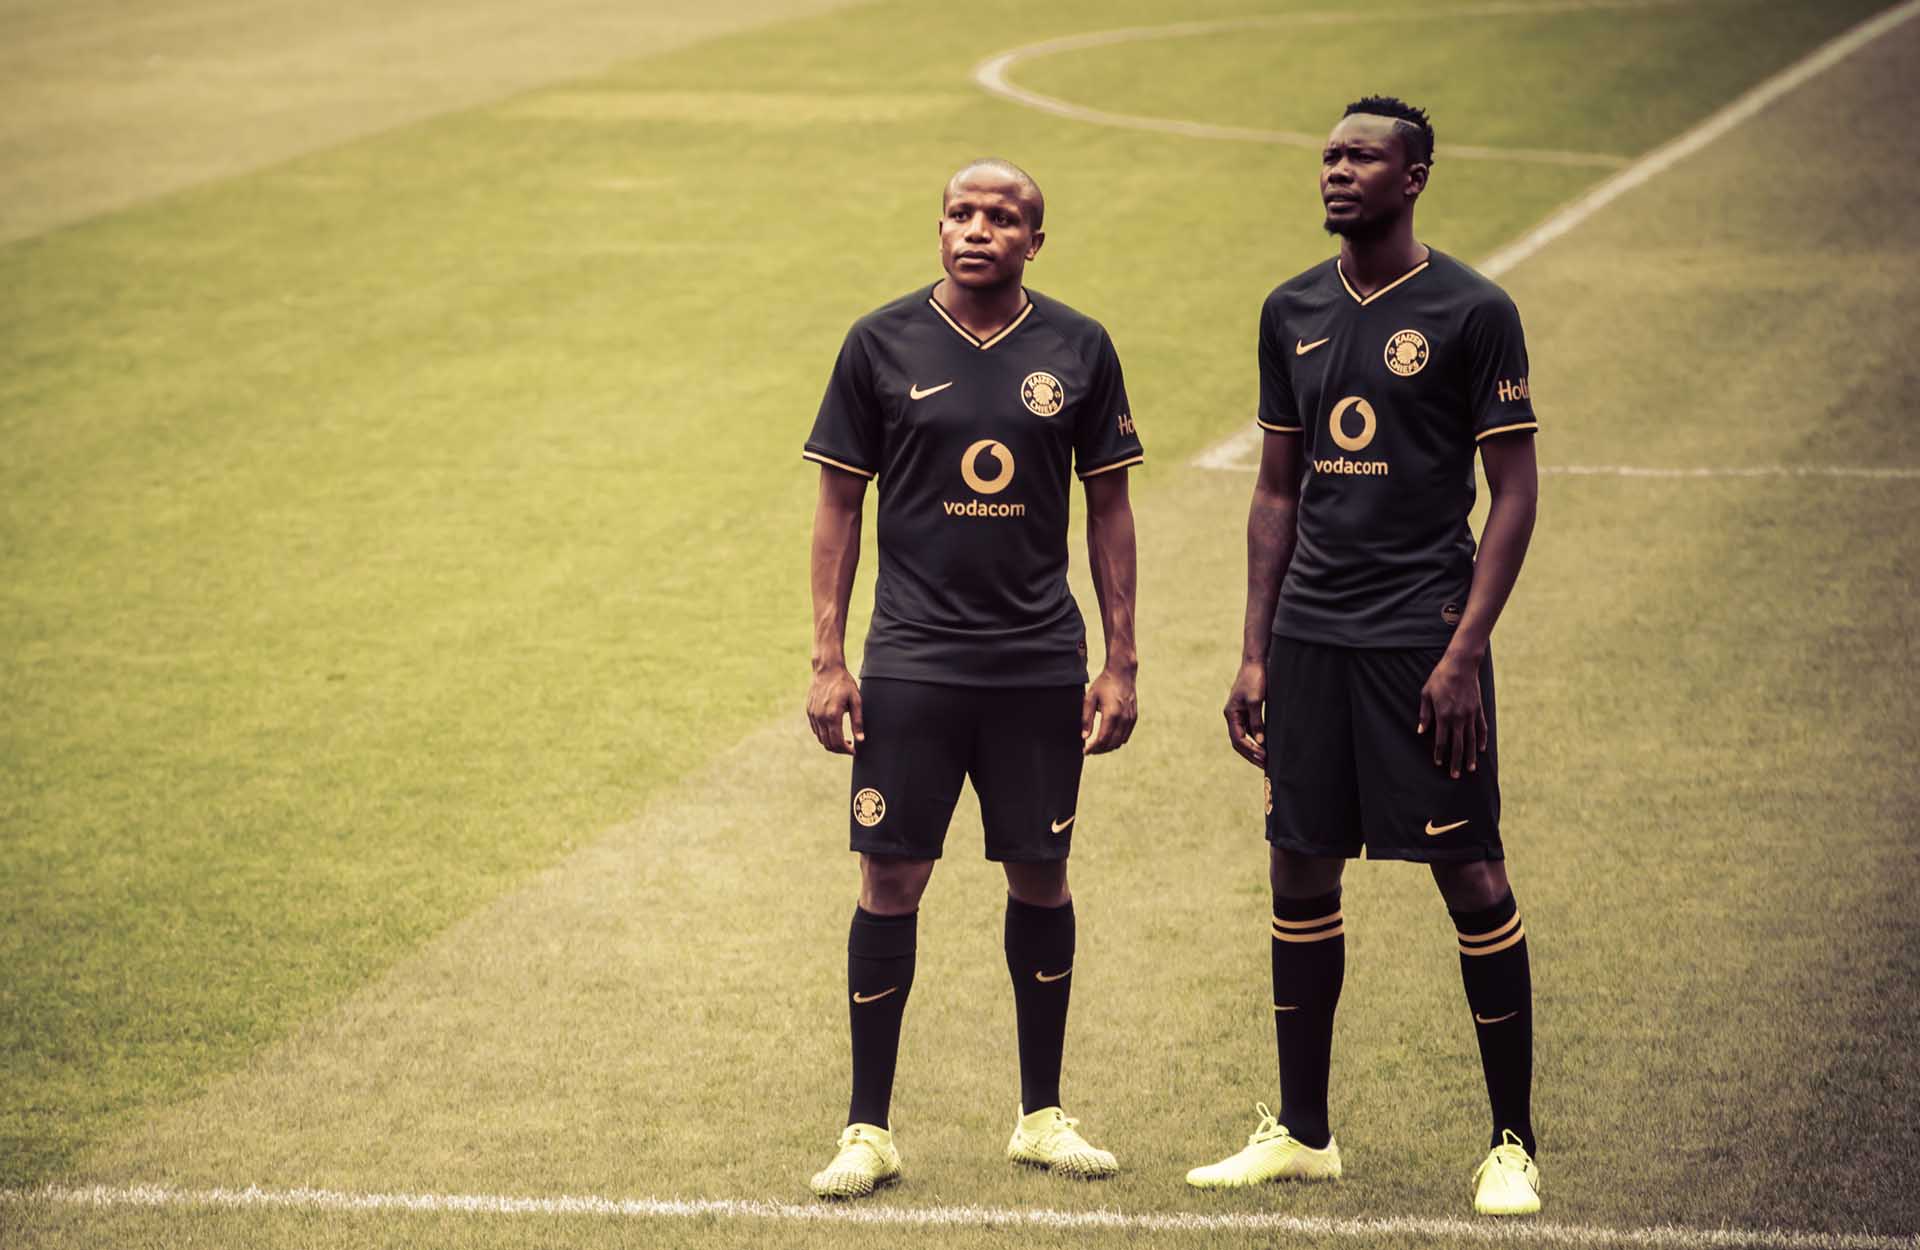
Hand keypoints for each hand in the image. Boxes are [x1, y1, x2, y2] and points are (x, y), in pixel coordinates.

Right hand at [806, 662, 863, 754]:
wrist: (827, 669)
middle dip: (840, 749)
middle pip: (828, 744)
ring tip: (844, 740)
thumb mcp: (855, 701)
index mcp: (833, 715)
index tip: (854, 750)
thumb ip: (857, 721)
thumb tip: (860, 739)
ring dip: (832, 743)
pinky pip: (816, 730)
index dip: (846, 750)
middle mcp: (820, 717)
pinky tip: (834, 730)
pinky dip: (824, 735)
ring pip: (821, 739)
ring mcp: (813, 715)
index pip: (838, 742)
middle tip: (850, 747)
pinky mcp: (809, 712)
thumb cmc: (844, 683)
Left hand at [1081, 666, 1137, 755]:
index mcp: (1111, 714)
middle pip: (1111, 743)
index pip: (1102, 739)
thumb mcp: (1090, 698)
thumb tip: (1084, 737)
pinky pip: (1126, 736)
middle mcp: (1123, 718)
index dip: (1093, 748)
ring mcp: (1130, 718)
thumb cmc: (1103, 684)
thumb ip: (1086, 718)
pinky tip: (1108, 739)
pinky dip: (1117, 741)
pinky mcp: (1134, 717)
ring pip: (1120, 742)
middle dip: (1099, 750)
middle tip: (1089, 750)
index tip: (1085, 751)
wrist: (1122, 673)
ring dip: (1108, 747)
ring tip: (1097, 746)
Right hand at [1223, 659, 1266, 766]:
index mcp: (1231, 714)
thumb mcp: (1256, 701)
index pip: (1238, 739)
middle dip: (1250, 754)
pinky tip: (1266, 746)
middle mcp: (1233, 716)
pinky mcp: (1248, 711)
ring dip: (1253, 749)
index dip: (1250, 750)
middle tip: (1265, 765)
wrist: (1256, 662)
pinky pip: (1250, 730)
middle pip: (1238, 742)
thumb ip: (1257, 722)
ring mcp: (1240, 714)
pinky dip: (1256, 740)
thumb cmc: (1255, 679)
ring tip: (1265, 760)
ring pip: (1244, 738)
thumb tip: (1259, 742)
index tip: (1263, 758)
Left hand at [1417, 651, 1486, 778]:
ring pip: (1471, 740)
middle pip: (1457, 745)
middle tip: (1454, 776)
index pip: (1441, 740)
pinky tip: (1480, 750)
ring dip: (1469, 756)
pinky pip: (1481, 728)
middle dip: (1455, 762)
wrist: (1461, 665)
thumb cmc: (1440, 678)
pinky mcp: (1478, 709)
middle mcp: (1458, 718)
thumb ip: (1424, 714)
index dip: (1439, 753)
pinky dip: (1482, 740)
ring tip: (1469, 769)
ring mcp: (1470, 714)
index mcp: (1443, 715)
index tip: (1438, 764)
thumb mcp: (1426, 694)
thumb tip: (1421, 731)